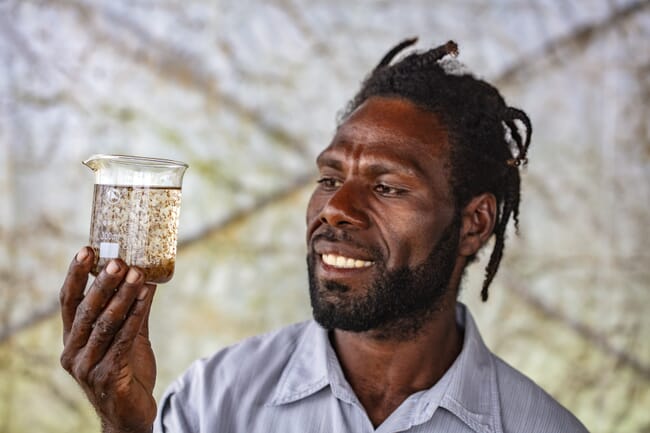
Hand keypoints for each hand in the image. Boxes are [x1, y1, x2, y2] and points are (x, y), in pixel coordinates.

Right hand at [60, 247, 156, 432]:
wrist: (130, 415)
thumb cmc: (127, 372)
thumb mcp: (129, 337)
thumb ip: (132, 310)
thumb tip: (146, 276)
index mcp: (72, 339)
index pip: (68, 301)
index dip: (75, 275)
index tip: (87, 249)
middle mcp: (73, 351)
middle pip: (85, 309)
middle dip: (102, 282)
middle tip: (118, 260)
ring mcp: (87, 366)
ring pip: (105, 324)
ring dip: (123, 296)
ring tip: (138, 274)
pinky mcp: (106, 377)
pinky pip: (123, 340)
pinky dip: (135, 316)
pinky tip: (146, 298)